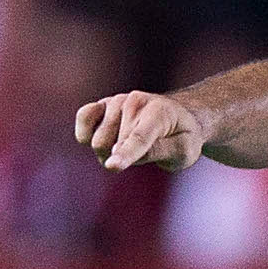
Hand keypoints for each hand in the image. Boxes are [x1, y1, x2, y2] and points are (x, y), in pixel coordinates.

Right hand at [75, 91, 208, 172]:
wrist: (178, 117)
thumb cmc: (183, 137)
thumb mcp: (184, 150)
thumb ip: (158, 151)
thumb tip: (121, 154)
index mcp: (159, 113)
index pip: (139, 138)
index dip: (125, 154)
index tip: (111, 166)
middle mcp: (134, 102)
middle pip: (112, 146)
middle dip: (124, 159)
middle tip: (145, 154)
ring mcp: (116, 101)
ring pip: (97, 140)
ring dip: (109, 152)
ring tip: (130, 146)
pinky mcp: (102, 104)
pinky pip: (83, 117)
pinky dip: (86, 133)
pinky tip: (101, 138)